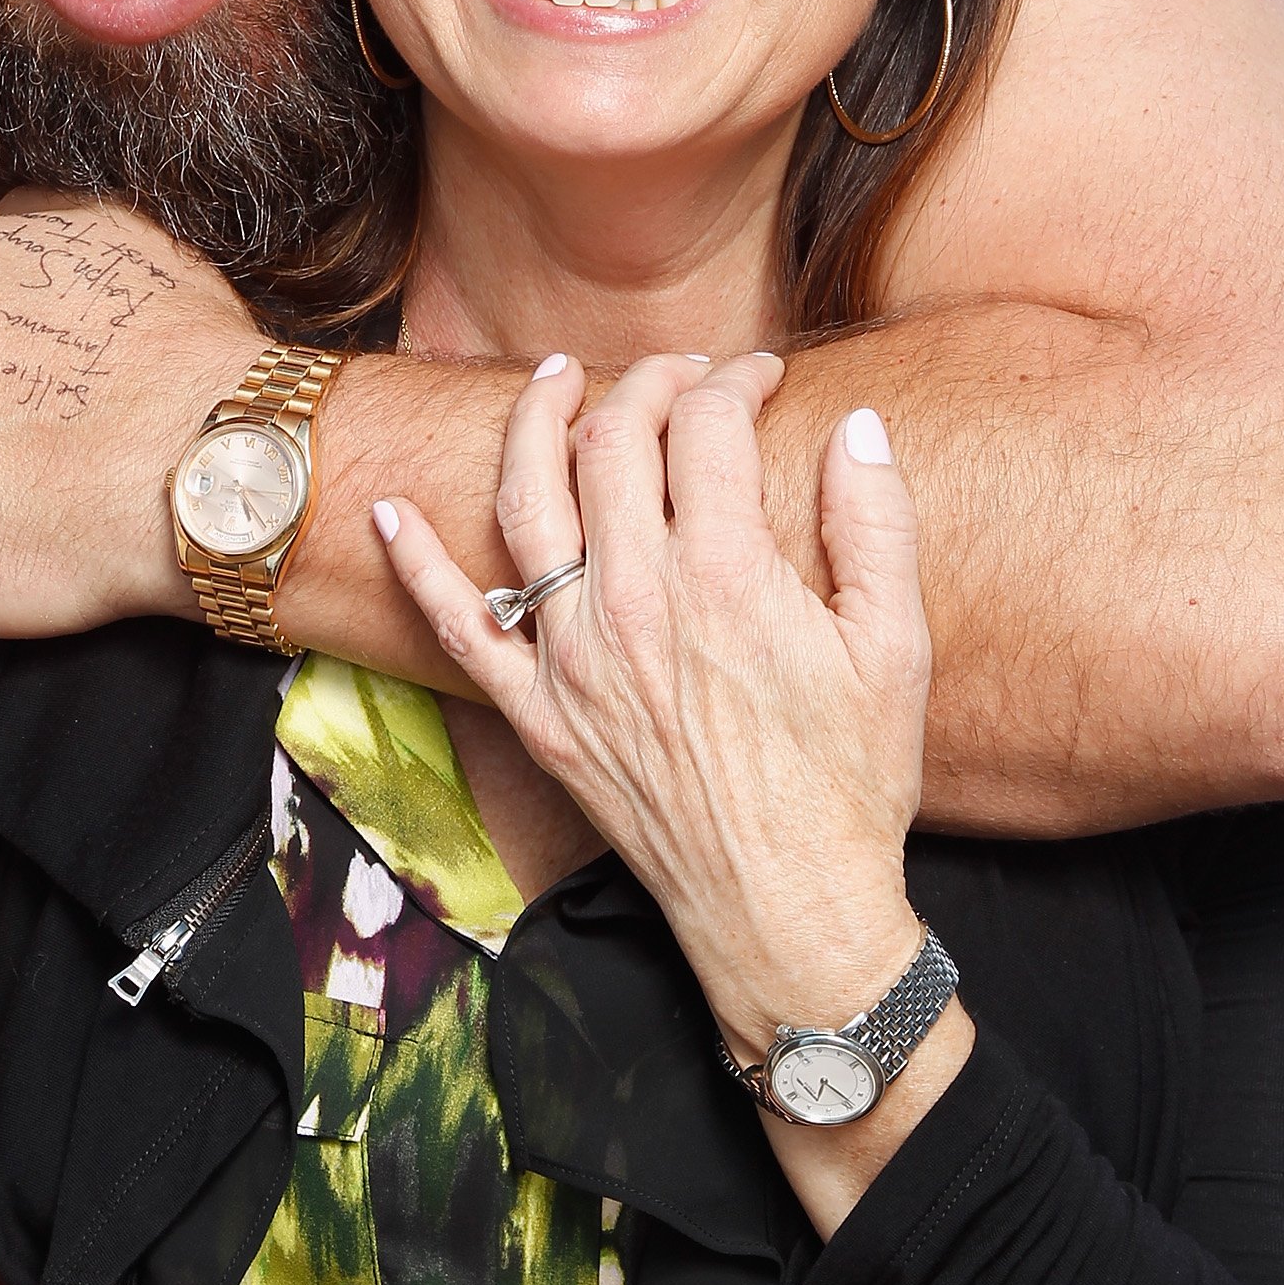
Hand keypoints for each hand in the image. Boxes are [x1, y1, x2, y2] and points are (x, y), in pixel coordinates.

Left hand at [376, 355, 932, 1054]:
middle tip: (677, 376)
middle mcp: (633, 601)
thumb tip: (855, 423)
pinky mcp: (536, 712)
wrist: (788, 908)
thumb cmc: (850, 781)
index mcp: (725, 575)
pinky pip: (455, 625)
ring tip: (552, 378)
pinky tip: (387, 512)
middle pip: (611, 444)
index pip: (705, 427)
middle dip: (645, 384)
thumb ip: (875, 522)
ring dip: (531, 424)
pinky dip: (416, 564)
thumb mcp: (896, 646)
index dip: (733, 382)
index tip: (757, 378)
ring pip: (525, 503)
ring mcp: (572, 657)